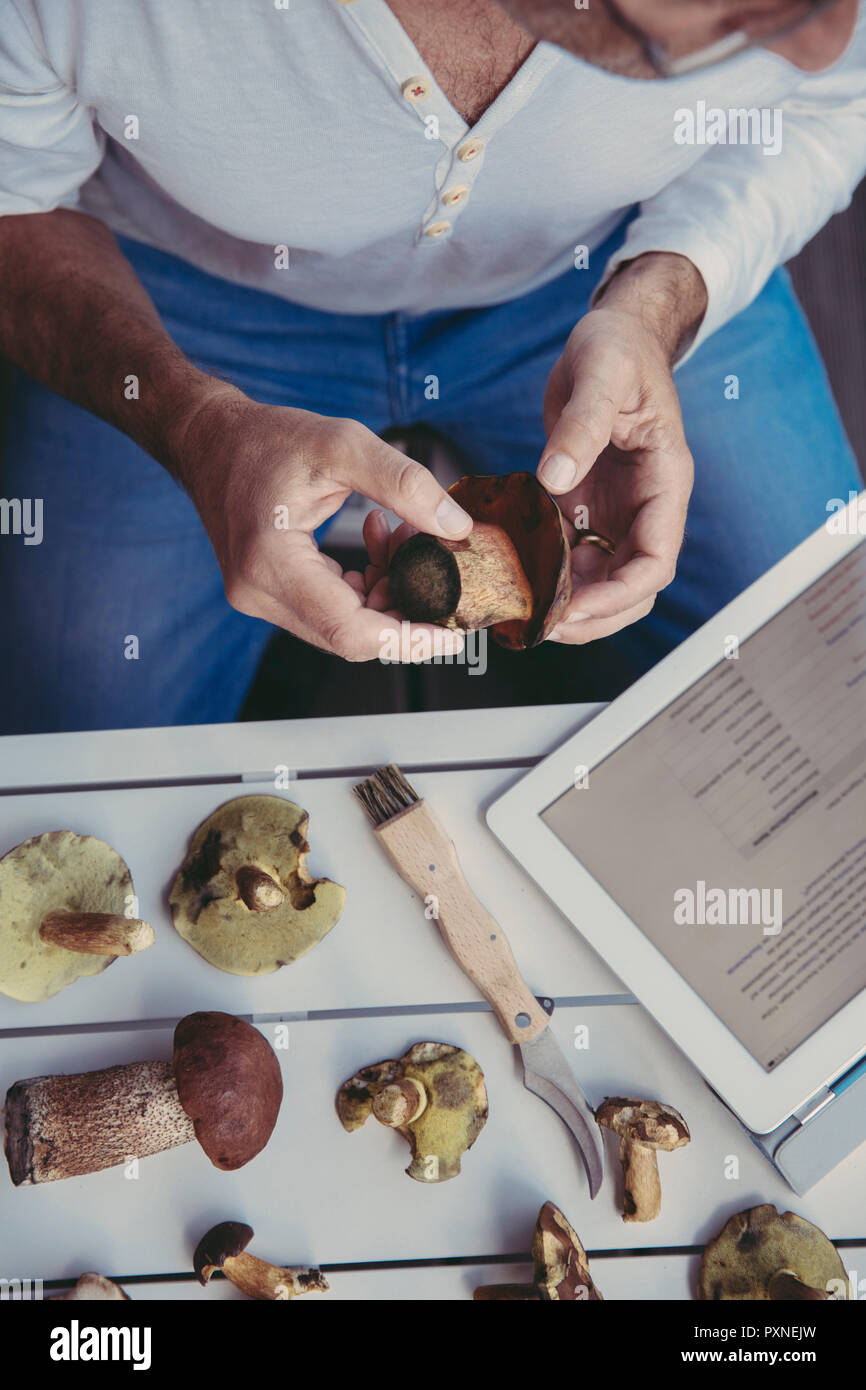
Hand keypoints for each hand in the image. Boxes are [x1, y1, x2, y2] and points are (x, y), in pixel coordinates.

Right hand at [168, 388, 472, 660]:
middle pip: (350, 635)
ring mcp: (260, 598)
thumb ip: (404, 484)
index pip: (348, 630)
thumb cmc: (264, 439)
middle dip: (403, 607)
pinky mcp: (269, 593)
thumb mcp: (342, 444)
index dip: (407, 639)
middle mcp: (258, 593)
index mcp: (270, 563)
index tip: (450, 635)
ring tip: (403, 535)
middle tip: (435, 563)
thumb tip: (455, 527)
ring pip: (344, 624)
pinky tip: (377, 538)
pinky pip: (330, 608)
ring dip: (387, 590)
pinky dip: (365, 583)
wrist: (209, 440)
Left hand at [537, 253, 703, 643]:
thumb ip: (582, 426)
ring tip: (526, 612)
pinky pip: (575, 556)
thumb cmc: (619, 347)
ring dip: (572, 604)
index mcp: (664, 482)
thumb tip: (556, 477)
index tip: (574, 608)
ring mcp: (619, 511)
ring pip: (605, 582)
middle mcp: (646, 506)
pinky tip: (518, 578)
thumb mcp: (601, 374)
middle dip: (593, 616)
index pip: (655, 562)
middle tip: (542, 624)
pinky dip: (552, 575)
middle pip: (633, 588)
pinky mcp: (590, 506)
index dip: (618, 595)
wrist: (613, 334)